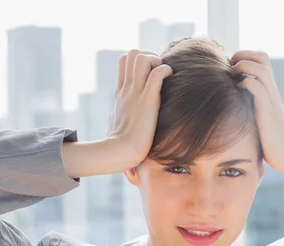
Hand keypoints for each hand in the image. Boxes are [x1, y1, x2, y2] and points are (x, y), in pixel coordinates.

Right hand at [106, 49, 172, 165]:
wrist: (120, 152)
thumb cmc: (119, 144)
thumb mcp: (114, 124)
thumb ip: (115, 118)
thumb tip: (112, 121)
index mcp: (120, 93)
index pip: (124, 61)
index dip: (140, 59)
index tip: (152, 72)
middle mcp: (126, 89)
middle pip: (131, 54)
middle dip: (149, 56)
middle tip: (160, 71)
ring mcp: (135, 93)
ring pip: (141, 58)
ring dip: (156, 61)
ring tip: (165, 74)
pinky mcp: (147, 101)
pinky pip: (156, 74)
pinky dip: (165, 71)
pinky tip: (171, 79)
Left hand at [231, 50, 283, 171]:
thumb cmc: (270, 139)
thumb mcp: (257, 116)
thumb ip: (250, 104)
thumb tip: (231, 99)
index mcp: (269, 89)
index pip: (261, 59)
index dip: (245, 55)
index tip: (231, 66)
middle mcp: (272, 90)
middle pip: (263, 56)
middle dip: (243, 54)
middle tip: (230, 66)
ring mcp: (271, 99)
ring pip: (261, 68)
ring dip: (243, 66)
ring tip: (233, 77)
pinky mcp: (267, 111)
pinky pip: (257, 87)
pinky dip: (245, 84)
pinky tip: (237, 92)